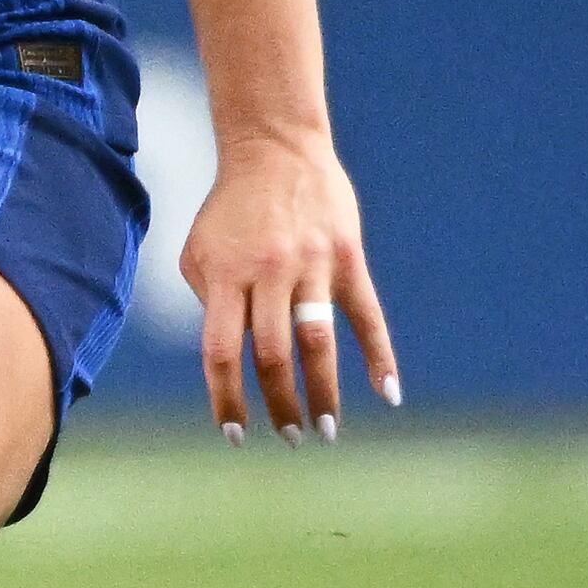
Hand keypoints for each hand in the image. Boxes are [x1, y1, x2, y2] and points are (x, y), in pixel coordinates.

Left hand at [183, 130, 397, 439]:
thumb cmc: (230, 211)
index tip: (235, 435)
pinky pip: (367, 314)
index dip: (227, 398)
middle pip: (274, 355)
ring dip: (325, 392)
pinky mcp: (348, 258)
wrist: (275, 150)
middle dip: (281, 405)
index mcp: (226, 276)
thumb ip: (211, 306)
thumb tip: (231, 361)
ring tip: (328, 430)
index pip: (222, 352)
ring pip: (319, 342)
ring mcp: (312, 266)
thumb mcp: (200, 254)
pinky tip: (388, 393)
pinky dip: (380, 355)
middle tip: (290, 438)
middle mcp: (269, 273)